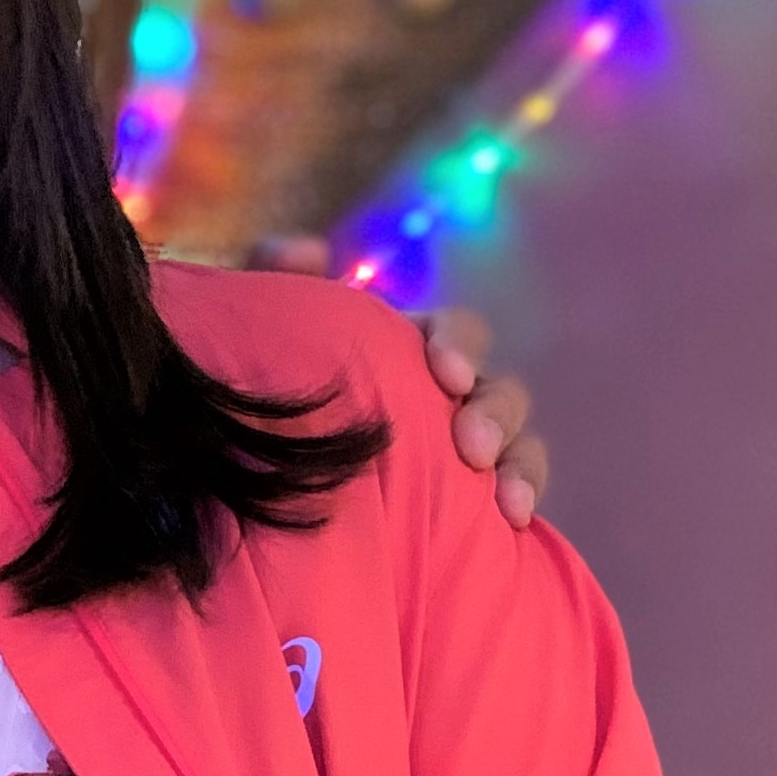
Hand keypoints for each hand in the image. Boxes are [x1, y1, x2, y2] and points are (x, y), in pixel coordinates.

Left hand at [251, 234, 547, 524]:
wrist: (256, 467)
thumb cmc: (272, 386)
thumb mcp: (262, 330)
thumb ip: (272, 276)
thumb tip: (309, 250)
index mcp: (411, 349)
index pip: (455, 333)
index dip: (458, 344)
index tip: (446, 372)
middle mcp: (447, 396)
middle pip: (497, 391)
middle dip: (494, 414)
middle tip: (471, 446)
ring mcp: (463, 449)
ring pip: (517, 445)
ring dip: (520, 465)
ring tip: (506, 501)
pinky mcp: (468, 501)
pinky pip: (511, 498)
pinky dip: (520, 502)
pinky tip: (513, 525)